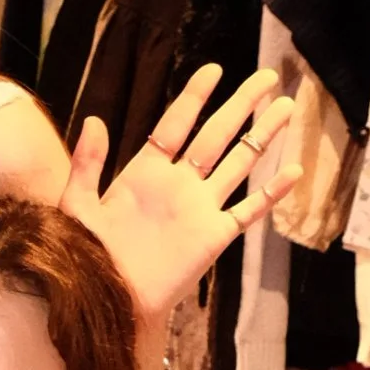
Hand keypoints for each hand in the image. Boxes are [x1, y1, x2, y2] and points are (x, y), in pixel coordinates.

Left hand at [62, 65, 293, 326]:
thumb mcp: (77, 205)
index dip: (195, 97)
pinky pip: (248, 210)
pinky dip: (271, 192)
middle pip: (216, 135)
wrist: (109, 300)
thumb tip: (95, 119)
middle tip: (268, 76)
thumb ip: (88, 163)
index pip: (176, 124)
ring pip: (239, 163)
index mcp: (145, 172)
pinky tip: (292, 171)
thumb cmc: (87, 256)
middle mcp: (179, 184)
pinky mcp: (215, 236)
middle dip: (242, 104)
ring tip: (287, 106)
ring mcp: (200, 208)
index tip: (215, 69)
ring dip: (263, 135)